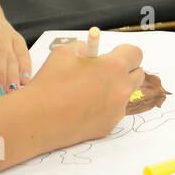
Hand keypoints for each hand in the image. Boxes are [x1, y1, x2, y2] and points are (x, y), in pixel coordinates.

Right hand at [27, 42, 143, 145]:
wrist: (36, 119)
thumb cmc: (50, 83)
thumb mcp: (65, 52)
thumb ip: (84, 47)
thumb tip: (91, 51)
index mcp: (114, 67)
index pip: (136, 54)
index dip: (124, 52)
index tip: (113, 54)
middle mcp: (121, 89)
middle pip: (138, 74)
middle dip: (125, 70)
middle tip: (105, 71)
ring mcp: (117, 110)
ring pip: (125, 94)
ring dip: (115, 89)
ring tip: (90, 90)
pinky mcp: (108, 126)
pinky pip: (113, 112)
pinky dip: (104, 107)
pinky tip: (84, 107)